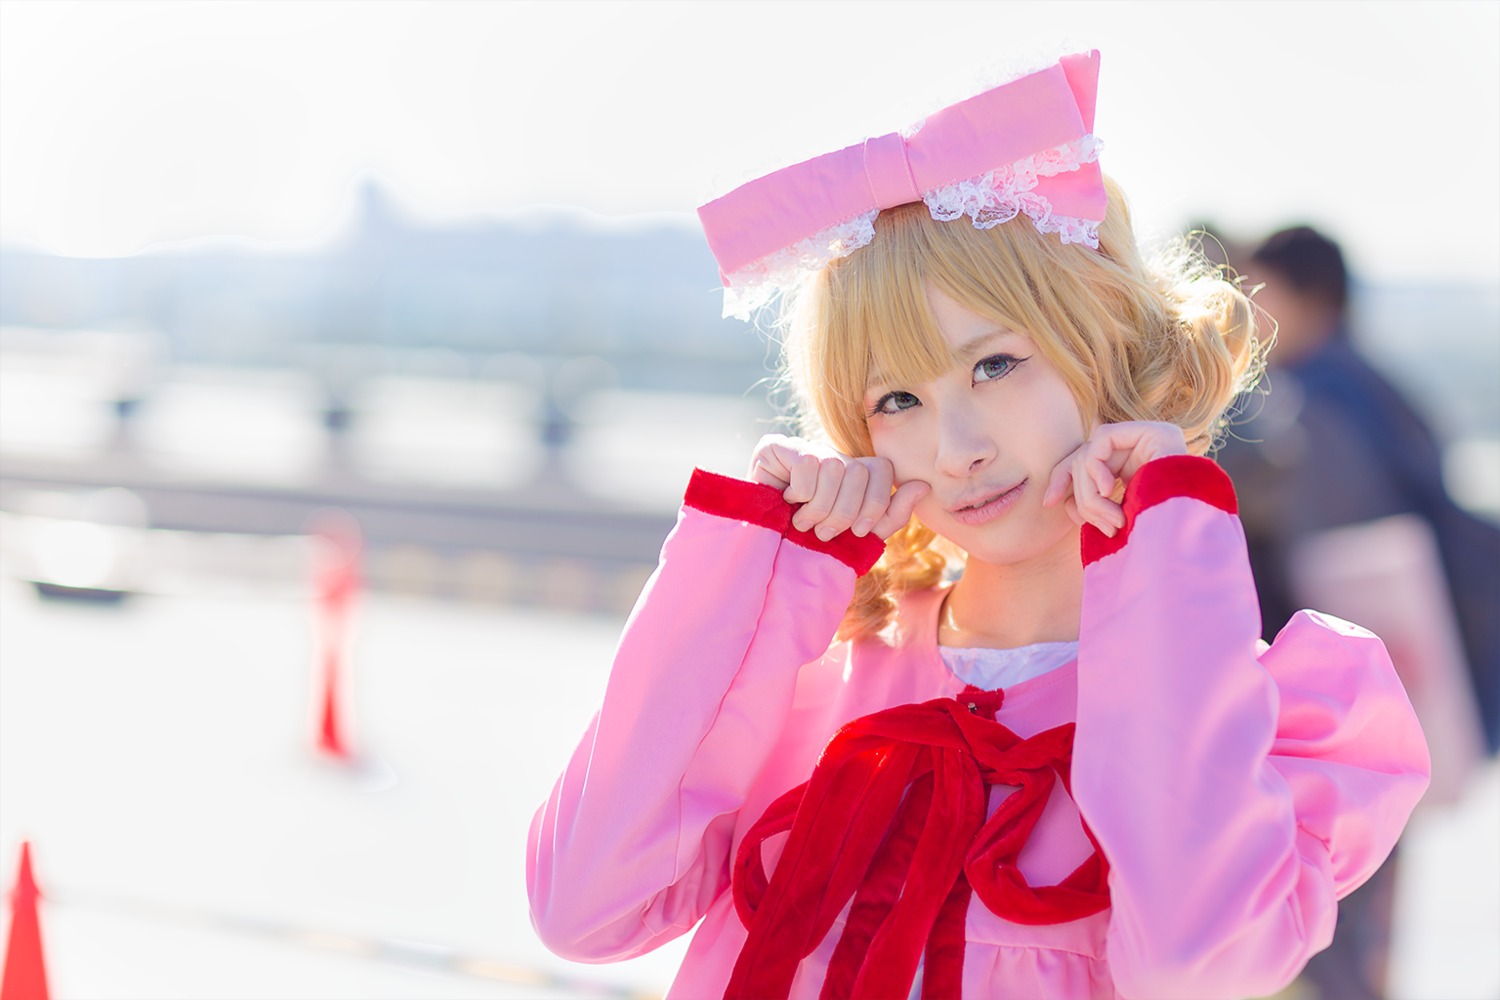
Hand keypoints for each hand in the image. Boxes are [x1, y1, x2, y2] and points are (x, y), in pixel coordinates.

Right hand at [749, 434, 930, 540]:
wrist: (767, 554)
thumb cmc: (813, 546)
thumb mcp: (858, 536)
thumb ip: (892, 514)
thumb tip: (922, 486)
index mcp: (854, 472)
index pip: (883, 470)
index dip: (875, 503)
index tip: (858, 531)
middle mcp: (832, 455)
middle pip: (859, 471)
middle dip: (843, 512)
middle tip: (823, 531)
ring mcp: (804, 447)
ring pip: (834, 467)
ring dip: (819, 507)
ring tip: (803, 522)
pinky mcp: (776, 446)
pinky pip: (807, 463)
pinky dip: (800, 493)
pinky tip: (787, 503)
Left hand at [1042, 422, 1187, 535]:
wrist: (1188, 540)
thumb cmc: (1154, 541)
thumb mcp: (1115, 521)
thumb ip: (1090, 504)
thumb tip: (1056, 500)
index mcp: (1136, 468)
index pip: (1088, 463)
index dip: (1064, 480)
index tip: (1048, 503)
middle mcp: (1144, 449)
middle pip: (1085, 459)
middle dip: (1082, 497)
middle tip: (1102, 527)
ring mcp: (1152, 436)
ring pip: (1090, 453)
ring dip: (1091, 493)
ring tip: (1114, 520)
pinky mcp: (1155, 431)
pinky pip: (1102, 441)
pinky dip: (1095, 469)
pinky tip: (1109, 491)